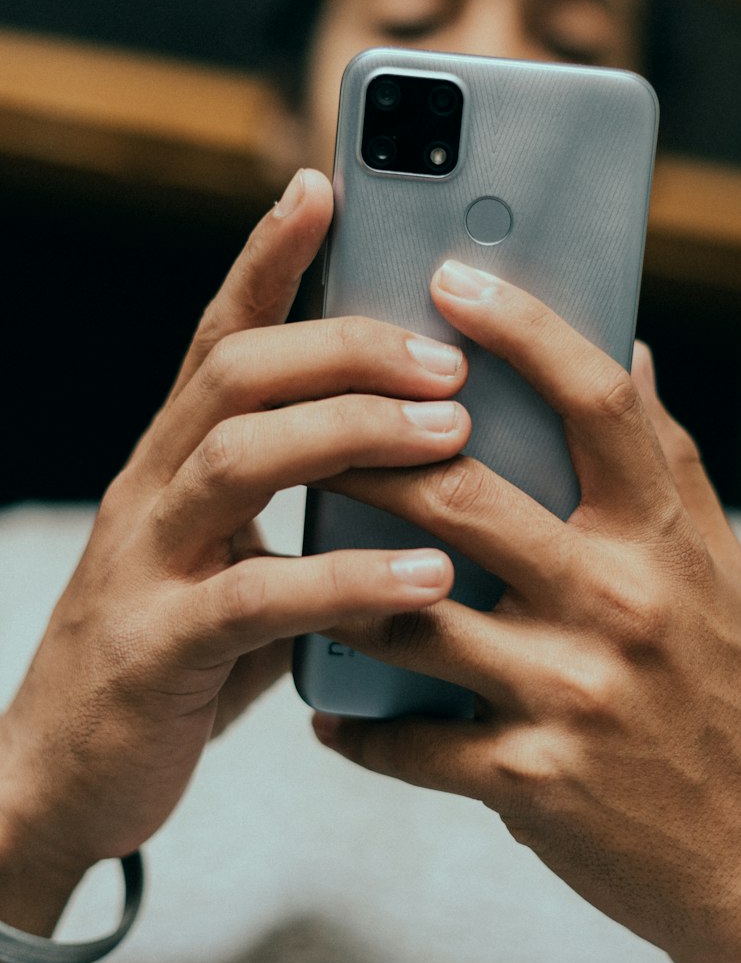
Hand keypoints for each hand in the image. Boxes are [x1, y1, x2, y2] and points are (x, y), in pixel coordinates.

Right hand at [0, 171, 471, 934]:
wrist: (67, 777)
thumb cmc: (187, 649)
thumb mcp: (243, 554)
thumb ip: (311, 506)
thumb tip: (441, 457)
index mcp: (180, 456)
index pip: (225, 331)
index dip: (270, 254)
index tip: (324, 185)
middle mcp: (155, 488)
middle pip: (240, 373)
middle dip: (348, 347)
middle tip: (449, 357)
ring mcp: (146, 562)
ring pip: (240, 457)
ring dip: (354, 435)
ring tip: (451, 434)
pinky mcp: (156, 647)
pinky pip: (255, 595)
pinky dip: (347, 578)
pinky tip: (427, 576)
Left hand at [314, 261, 740, 962]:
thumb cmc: (730, 693)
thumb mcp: (719, 568)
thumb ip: (671, 459)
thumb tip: (630, 353)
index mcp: (663, 540)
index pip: (596, 404)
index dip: (524, 331)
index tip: (454, 281)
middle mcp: (618, 604)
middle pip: (466, 499)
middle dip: (376, 453)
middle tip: (317, 416)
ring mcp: (571, 694)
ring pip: (411, 618)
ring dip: (339, 585)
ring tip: (294, 556)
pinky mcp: (531, 778)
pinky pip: (411, 740)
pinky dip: (361, 726)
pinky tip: (330, 710)